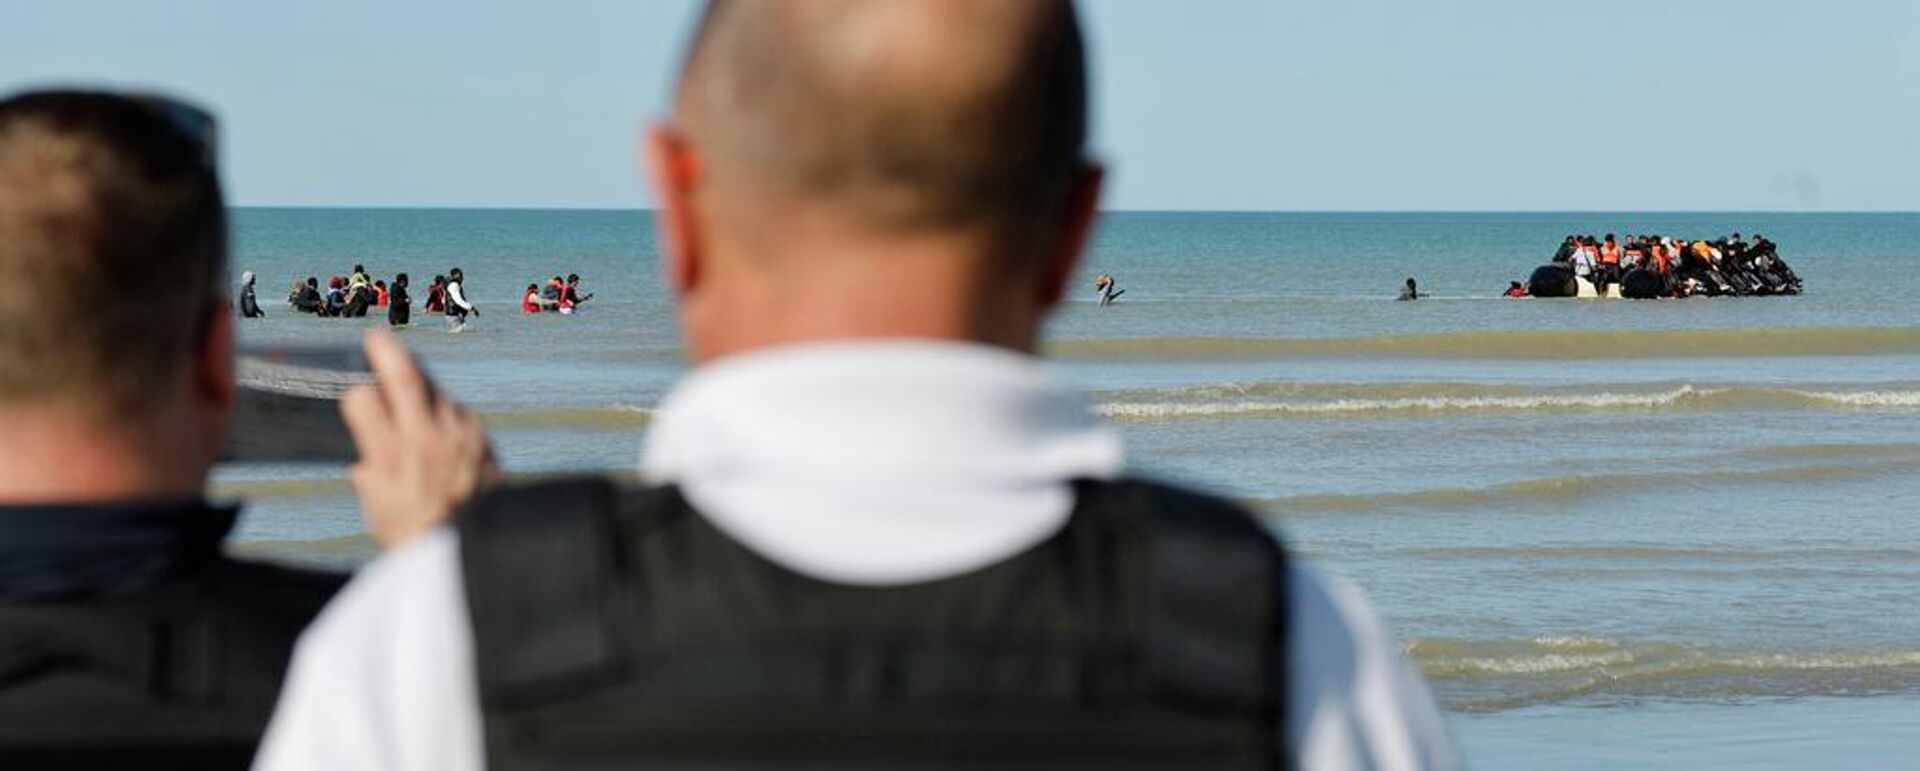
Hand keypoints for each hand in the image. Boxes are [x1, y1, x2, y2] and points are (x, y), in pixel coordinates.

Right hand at [340, 328, 500, 548]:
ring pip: (437, 392)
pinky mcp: (483, 441)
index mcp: (390, 456)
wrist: (475, 550)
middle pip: (405, 379)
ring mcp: (459, 435)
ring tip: (409, 378)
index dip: (356, 396)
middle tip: (377, 336)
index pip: (363, 401)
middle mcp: (425, 438)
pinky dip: (446, 413)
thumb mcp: (377, 513)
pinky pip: (461, 414)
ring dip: (422, 383)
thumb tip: (362, 466)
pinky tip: (440, 424)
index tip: (356, 396)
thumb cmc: (417, 537)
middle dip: (388, 352)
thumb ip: (369, 480)